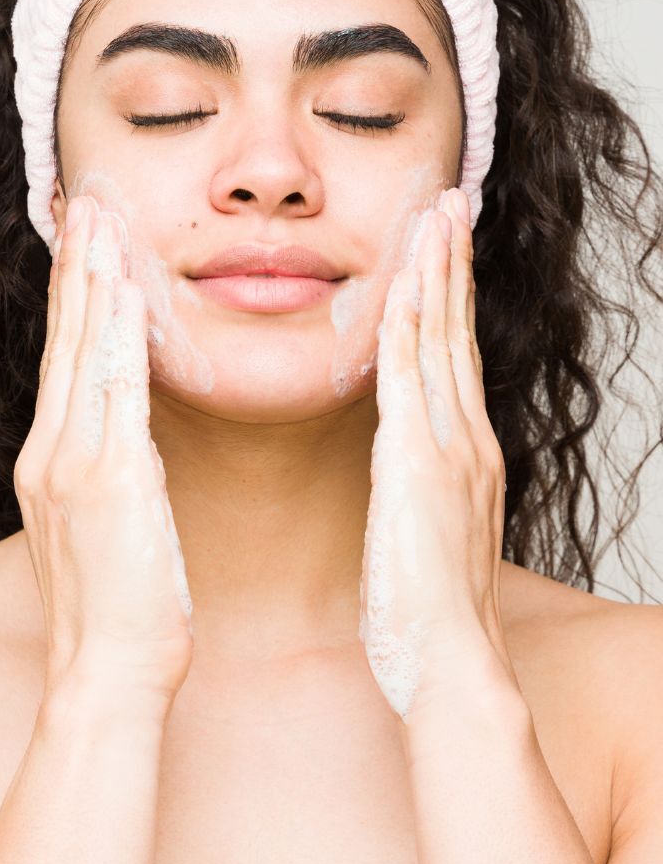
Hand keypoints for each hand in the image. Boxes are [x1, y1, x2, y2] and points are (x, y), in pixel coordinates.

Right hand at [15, 195, 193, 713]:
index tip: (83, 249)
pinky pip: (110, 394)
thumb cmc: (116, 614)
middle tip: (85, 204)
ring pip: (82, 356)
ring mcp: (71, 465)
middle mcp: (51, 455)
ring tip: (100, 220)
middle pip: (65, 345)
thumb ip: (108, 480)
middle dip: (75, 270)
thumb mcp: (105, 533)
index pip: (65, 365)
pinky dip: (113, 338)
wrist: (105, 673)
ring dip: (91, 283)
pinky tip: (122, 290)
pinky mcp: (104, 482)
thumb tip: (127, 449)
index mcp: (53, 465)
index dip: (73, 302)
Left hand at [360, 187, 516, 723]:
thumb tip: (399, 464)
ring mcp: (450, 452)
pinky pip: (413, 385)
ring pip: (442, 344)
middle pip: (456, 335)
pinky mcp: (420, 470)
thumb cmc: (427, 608)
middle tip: (449, 203)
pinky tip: (404, 287)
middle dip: (452, 266)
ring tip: (436, 216)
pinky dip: (411, 331)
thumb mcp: (422, 530)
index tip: (441, 250)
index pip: (452, 359)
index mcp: (460, 456)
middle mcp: (464, 442)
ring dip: (437, 277)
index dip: (448, 300)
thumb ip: (415, 488)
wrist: (449, 661)